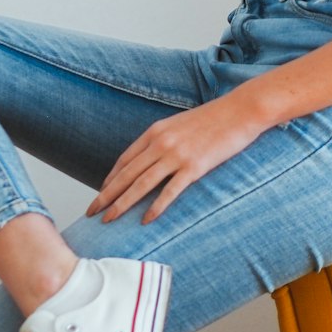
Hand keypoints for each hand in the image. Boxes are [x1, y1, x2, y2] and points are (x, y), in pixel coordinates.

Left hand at [86, 91, 267, 224]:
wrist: (240, 111)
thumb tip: (151, 159)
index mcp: (156, 131)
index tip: (100, 194)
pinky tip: (146, 220)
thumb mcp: (180, 125)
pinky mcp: (194, 166)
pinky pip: (170, 191)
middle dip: (106, 195)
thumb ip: (163, 140)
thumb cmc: (213, 119)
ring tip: (109, 220)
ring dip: (122, 204)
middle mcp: (161, 142)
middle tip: (91, 212)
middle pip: (127, 174)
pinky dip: (156, 207)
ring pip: (141, 184)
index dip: (110, 179)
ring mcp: (177, 155)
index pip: (125, 160)